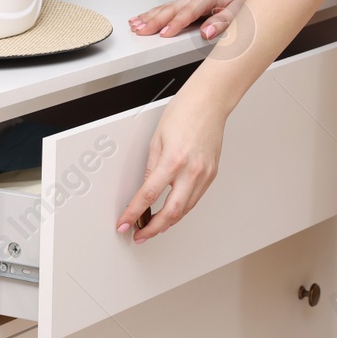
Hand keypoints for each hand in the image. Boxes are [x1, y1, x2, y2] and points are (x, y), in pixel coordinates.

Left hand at [114, 90, 227, 242]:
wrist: (209, 102)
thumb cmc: (184, 112)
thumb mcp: (157, 139)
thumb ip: (151, 168)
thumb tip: (145, 190)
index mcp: (173, 160)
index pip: (148, 196)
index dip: (134, 213)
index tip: (125, 223)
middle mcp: (191, 171)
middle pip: (170, 212)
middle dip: (153, 229)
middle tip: (139, 235)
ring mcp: (204, 175)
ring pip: (185, 210)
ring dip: (167, 222)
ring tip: (153, 227)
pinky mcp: (212, 175)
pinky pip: (195, 199)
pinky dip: (182, 209)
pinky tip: (172, 212)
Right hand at [129, 0, 247, 40]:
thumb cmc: (238, 0)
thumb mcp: (238, 12)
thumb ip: (222, 22)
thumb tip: (207, 32)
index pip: (188, 13)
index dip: (175, 24)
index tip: (164, 34)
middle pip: (170, 9)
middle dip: (154, 20)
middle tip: (141, 31)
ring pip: (164, 8)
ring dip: (148, 17)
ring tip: (135, 26)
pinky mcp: (182, 3)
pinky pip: (164, 8)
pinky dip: (150, 14)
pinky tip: (140, 19)